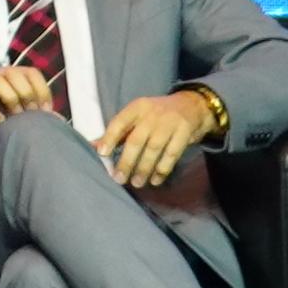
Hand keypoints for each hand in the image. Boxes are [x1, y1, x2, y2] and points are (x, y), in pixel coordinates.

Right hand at [0, 64, 61, 137]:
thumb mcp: (17, 110)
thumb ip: (35, 112)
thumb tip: (59, 121)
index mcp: (14, 74)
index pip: (33, 74)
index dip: (42, 92)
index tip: (45, 112)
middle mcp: (0, 73)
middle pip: (18, 76)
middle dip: (27, 99)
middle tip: (29, 118)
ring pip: (0, 84)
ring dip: (10, 104)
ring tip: (14, 120)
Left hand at [95, 89, 221, 190]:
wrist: (193, 105)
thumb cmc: (158, 114)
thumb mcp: (138, 116)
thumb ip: (119, 132)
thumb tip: (94, 146)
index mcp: (137, 107)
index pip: (119, 122)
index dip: (110, 138)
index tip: (102, 153)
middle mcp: (152, 113)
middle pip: (136, 140)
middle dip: (126, 161)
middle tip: (118, 178)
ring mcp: (170, 122)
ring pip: (153, 149)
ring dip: (143, 169)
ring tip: (136, 182)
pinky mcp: (185, 132)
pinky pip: (172, 154)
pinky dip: (162, 169)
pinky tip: (155, 180)